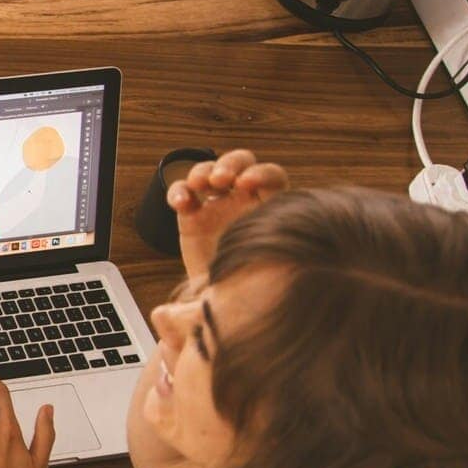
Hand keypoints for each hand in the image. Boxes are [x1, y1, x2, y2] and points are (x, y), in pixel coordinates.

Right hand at [166, 149, 287, 284]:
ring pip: (209, 170)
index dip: (261, 173)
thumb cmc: (254, 287)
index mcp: (271, 205)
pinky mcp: (191, 216)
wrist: (225, 305)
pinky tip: (180, 203)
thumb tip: (288, 238)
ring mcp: (216, 205)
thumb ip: (275, 246)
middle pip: (240, 162)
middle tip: (221, 180)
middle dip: (229, 165)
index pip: (272, 175)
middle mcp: (244, 200)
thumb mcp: (271, 265)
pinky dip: (179, 192)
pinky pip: (182, 192)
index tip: (247, 184)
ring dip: (202, 171)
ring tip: (198, 185)